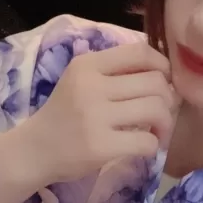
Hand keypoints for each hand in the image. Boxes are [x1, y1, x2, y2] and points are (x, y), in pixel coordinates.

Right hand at [24, 43, 176, 184]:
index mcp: (88, 64)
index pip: (140, 52)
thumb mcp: (83, 79)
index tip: (165, 80)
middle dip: (168, 98)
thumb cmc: (66, 111)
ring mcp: (95, 117)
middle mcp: (91, 86)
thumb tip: (165, 73)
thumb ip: (117, 69)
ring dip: (166, 122)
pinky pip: (146, 141)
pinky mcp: (99, 147)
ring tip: (158, 130)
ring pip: (156, 109)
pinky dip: (154, 144)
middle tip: (163, 110)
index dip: (163, 64)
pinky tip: (146, 145)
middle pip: (155, 82)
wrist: (34, 150)